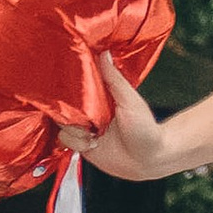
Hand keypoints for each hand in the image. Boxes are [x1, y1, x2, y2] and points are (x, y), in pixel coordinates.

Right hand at [58, 51, 176, 183]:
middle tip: (84, 117)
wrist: (150, 159)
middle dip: (68, 111)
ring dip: (75, 130)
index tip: (64, 85)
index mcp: (101, 96)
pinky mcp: (83, 145)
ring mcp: (86, 129)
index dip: (69, 86)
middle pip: (65, 106)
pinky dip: (76, 142)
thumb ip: (113, 78)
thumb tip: (105, 52)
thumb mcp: (129, 99)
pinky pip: (65, 141)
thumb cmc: (146, 127)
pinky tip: (92, 144)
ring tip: (94, 134)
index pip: (76, 86)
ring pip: (62, 124)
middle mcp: (90, 111)